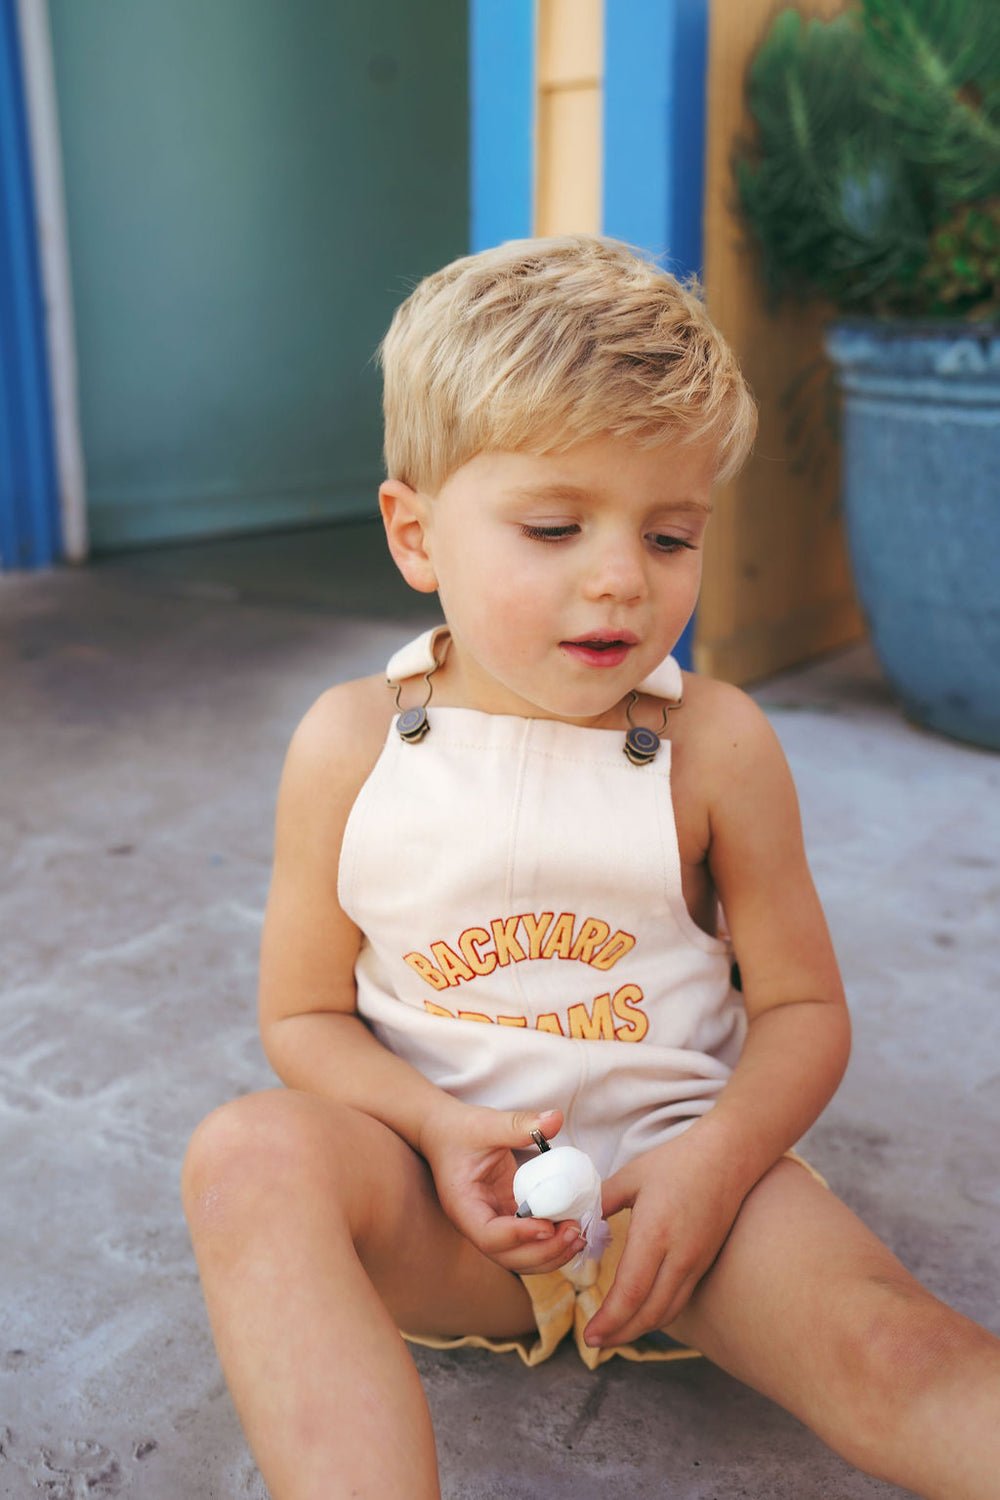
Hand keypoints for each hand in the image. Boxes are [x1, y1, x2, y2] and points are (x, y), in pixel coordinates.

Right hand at [419, 1102, 587, 1274]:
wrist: (443, 1132)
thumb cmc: (460, 1130)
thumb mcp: (487, 1124)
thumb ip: (519, 1124)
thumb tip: (555, 1118)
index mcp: (464, 1206)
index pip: (489, 1236)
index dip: (519, 1236)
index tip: (548, 1226)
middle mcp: (476, 1223)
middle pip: (508, 1256)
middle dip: (543, 1252)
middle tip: (573, 1232)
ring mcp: (493, 1223)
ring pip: (520, 1256)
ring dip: (550, 1254)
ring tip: (578, 1237)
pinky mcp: (506, 1217)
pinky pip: (528, 1240)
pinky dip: (550, 1242)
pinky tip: (571, 1229)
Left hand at [583, 1127, 746, 1347]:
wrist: (729, 1156)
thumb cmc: (677, 1161)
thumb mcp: (630, 1176)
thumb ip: (600, 1202)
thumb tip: (576, 1223)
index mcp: (655, 1234)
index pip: (630, 1293)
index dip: (608, 1320)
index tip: (589, 1335)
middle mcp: (679, 1256)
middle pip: (649, 1313)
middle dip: (619, 1334)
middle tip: (594, 1342)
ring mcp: (697, 1262)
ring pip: (667, 1312)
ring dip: (639, 1328)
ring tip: (614, 1333)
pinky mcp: (706, 1262)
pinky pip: (680, 1300)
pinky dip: (658, 1314)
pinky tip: (642, 1312)